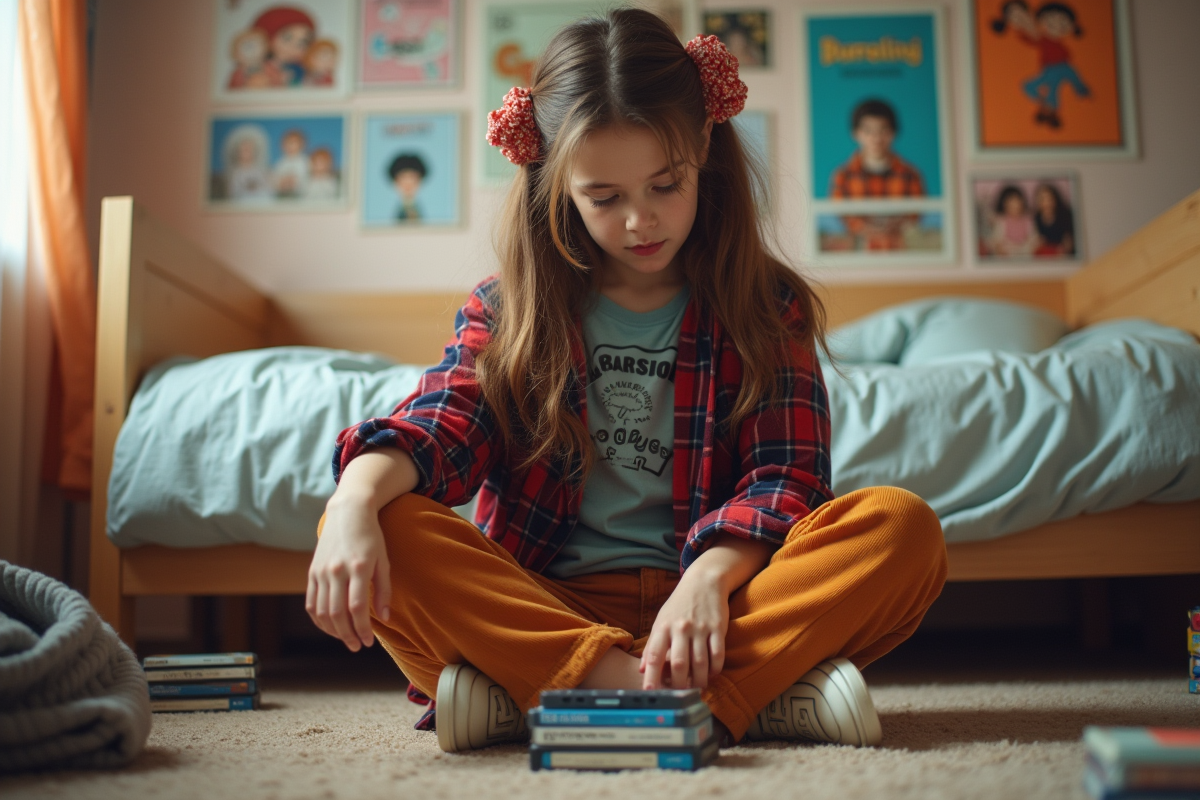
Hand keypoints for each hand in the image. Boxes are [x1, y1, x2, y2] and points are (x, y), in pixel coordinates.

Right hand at [306, 493, 391, 651]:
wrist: (348, 512)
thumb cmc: (371, 537)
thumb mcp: (384, 560)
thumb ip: (384, 590)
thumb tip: (385, 618)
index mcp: (358, 567)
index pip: (357, 607)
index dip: (362, 629)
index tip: (368, 642)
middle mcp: (337, 570)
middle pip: (337, 613)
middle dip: (348, 635)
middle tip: (357, 646)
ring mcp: (321, 571)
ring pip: (321, 611)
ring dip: (333, 630)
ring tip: (346, 639)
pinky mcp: (312, 572)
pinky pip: (311, 602)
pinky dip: (318, 619)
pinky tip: (329, 627)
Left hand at [639, 570, 728, 689]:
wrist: (704, 582)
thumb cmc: (679, 605)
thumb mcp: (661, 620)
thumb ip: (652, 645)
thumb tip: (641, 669)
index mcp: (663, 627)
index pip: (654, 656)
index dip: (651, 676)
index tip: (650, 693)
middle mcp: (680, 628)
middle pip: (679, 664)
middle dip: (679, 684)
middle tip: (680, 695)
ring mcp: (700, 628)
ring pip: (700, 662)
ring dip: (699, 680)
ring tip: (697, 688)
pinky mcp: (718, 627)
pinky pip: (718, 654)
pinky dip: (715, 668)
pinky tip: (712, 674)